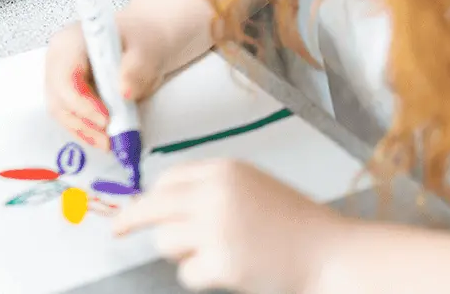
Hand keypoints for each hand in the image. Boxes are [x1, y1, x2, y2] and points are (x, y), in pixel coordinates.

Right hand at [43, 18, 173, 146]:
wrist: (143, 44)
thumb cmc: (141, 40)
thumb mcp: (145, 49)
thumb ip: (135, 68)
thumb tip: (124, 91)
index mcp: (71, 42)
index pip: (66, 76)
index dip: (82, 102)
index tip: (105, 119)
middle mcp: (59, 61)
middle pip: (59, 98)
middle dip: (83, 122)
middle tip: (109, 140)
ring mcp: (60, 79)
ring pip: (62, 112)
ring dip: (85, 131)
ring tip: (110, 143)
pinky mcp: (68, 96)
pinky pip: (70, 117)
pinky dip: (86, 131)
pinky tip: (104, 140)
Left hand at [116, 159, 347, 293]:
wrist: (332, 254)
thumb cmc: (297, 226)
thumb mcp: (253, 188)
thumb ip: (212, 190)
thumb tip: (163, 201)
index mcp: (224, 171)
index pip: (168, 179)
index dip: (150, 196)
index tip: (132, 207)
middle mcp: (214, 194)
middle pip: (152, 206)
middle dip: (129, 219)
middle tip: (116, 230)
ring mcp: (216, 229)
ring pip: (165, 243)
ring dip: (183, 254)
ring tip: (218, 256)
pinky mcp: (221, 264)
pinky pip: (187, 274)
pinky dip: (203, 278)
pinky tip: (232, 272)